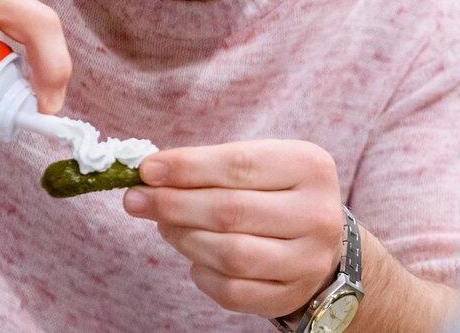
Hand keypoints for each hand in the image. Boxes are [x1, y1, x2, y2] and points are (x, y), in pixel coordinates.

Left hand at [124, 140, 344, 318]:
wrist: (323, 244)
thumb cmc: (278, 195)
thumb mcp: (261, 166)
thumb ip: (213, 167)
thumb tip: (150, 174)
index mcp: (310, 167)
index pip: (239, 164)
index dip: (188, 167)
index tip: (146, 169)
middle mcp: (317, 214)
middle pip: (230, 210)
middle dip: (174, 204)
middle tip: (136, 200)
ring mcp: (308, 260)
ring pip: (230, 254)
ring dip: (185, 239)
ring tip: (165, 226)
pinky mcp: (291, 295)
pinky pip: (233, 291)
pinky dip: (203, 274)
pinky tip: (194, 259)